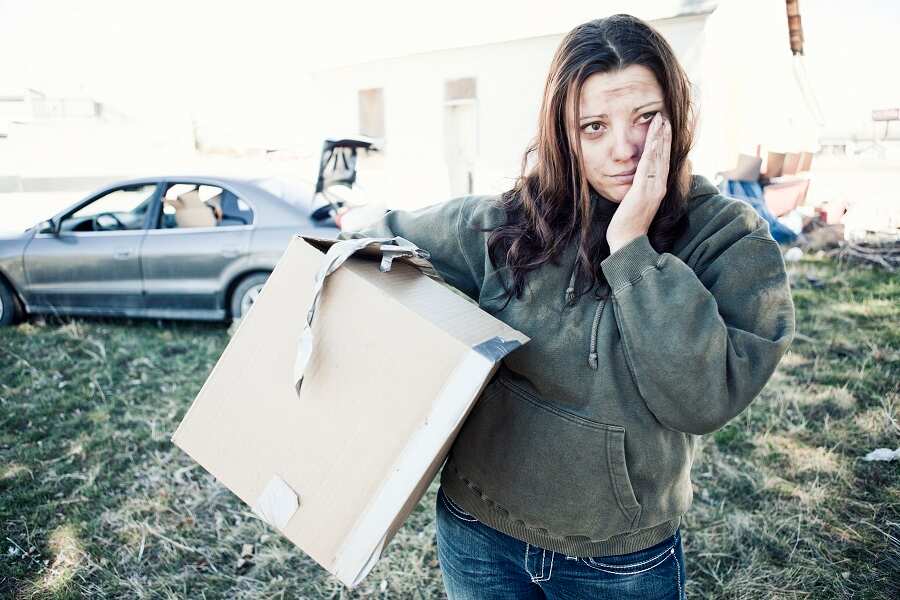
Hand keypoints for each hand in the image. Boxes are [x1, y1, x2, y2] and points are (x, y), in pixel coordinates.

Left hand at [606, 113, 671, 253]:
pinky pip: (648, 168)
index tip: (664, 126)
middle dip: (664, 134)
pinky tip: (652, 141)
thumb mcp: (635, 201)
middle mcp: (659, 186)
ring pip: (658, 158)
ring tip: (660, 121)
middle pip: (663, 155)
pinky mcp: (643, 192)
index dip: (664, 142)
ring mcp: (653, 189)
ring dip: (659, 138)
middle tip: (664, 116)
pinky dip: (652, 153)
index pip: (663, 160)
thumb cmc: (628, 223)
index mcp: (657, 187)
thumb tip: (637, 178)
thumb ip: (639, 188)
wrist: (627, 241)